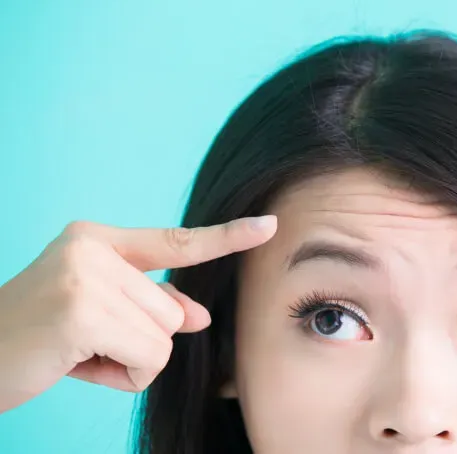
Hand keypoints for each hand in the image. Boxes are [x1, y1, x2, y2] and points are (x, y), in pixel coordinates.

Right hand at [0, 215, 277, 412]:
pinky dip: (123, 376)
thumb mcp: (101, 317)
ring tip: (80, 354)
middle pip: (174, 309)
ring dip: (130, 360)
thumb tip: (199, 315)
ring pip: (165, 335)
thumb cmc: (40, 340)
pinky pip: (149, 356)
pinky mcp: (82, 310)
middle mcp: (93, 248)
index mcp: (98, 241)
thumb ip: (152, 308)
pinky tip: (78, 366)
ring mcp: (86, 276)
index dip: (228, 237)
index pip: (176, 241)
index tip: (269, 226)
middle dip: (139, 341)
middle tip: (84, 344)